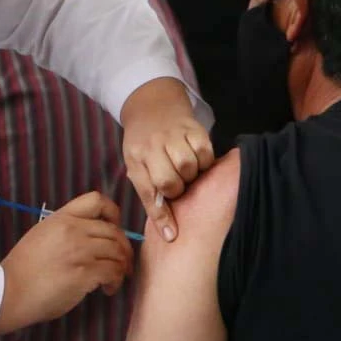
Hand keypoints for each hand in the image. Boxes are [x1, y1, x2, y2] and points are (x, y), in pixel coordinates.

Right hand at [0, 192, 133, 335]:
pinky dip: (115, 281)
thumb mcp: (41, 235)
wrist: (8, 292)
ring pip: (117, 252)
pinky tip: (107, 289)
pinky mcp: (85, 273)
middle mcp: (73, 230)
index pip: (96, 200)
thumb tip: (90, 239)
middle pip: (114, 231)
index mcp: (61, 218)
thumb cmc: (21, 269)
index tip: (114, 228)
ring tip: (113, 280)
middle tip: (122, 263)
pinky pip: (113, 272)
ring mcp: (80, 251)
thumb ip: (65, 230)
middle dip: (124, 248)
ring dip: (121, 267)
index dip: (113, 213)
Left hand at [120, 77, 213, 242]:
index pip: (147, 191)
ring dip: (191, 175)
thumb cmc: (143, 143)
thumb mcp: (137, 164)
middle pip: (170, 181)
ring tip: (186, 171)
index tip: (172, 235)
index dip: (161, 216)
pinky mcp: (193, 128)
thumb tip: (168, 232)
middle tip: (177, 184)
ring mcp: (173, 134)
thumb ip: (149, 192)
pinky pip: (205, 153)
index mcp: (135, 158)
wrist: (152, 105)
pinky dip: (204, 160)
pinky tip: (196, 158)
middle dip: (176, 189)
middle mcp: (152, 145)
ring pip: (189, 166)